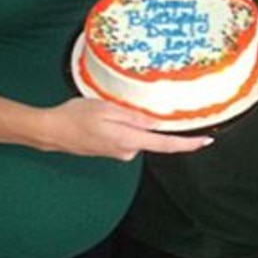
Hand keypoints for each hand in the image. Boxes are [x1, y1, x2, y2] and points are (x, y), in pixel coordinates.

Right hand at [41, 98, 212, 161]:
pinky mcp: (110, 151)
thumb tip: (157, 123)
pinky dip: (119, 125)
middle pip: (149, 135)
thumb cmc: (76, 117)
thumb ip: (134, 116)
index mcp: (128, 140)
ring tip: (102, 109)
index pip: (165, 145)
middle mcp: (126, 151)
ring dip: (127, 121)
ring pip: (135, 134)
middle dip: (143, 119)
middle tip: (120, 104)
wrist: (51, 131)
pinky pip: (124, 136)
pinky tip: (100, 117)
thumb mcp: (106, 108)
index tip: (206, 140)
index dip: (188, 144)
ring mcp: (118, 153)